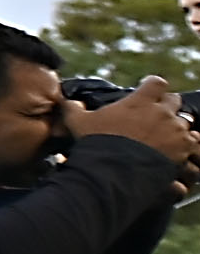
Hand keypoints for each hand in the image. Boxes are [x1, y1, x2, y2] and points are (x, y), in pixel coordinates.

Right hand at [72, 77, 199, 178]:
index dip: (153, 86)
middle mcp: (161, 112)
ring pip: (185, 121)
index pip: (156, 82)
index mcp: (140, 101)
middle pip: (174, 100)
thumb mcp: (79, 123)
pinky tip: (176, 149)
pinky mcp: (183, 147)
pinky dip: (186, 143)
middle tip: (155, 116)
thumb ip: (73, 108)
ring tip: (165, 136)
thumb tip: (67, 101)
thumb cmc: (98, 143)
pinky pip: (193, 140)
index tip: (148, 91)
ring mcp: (174, 129)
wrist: (116, 171)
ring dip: (176, 127)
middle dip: (167, 106)